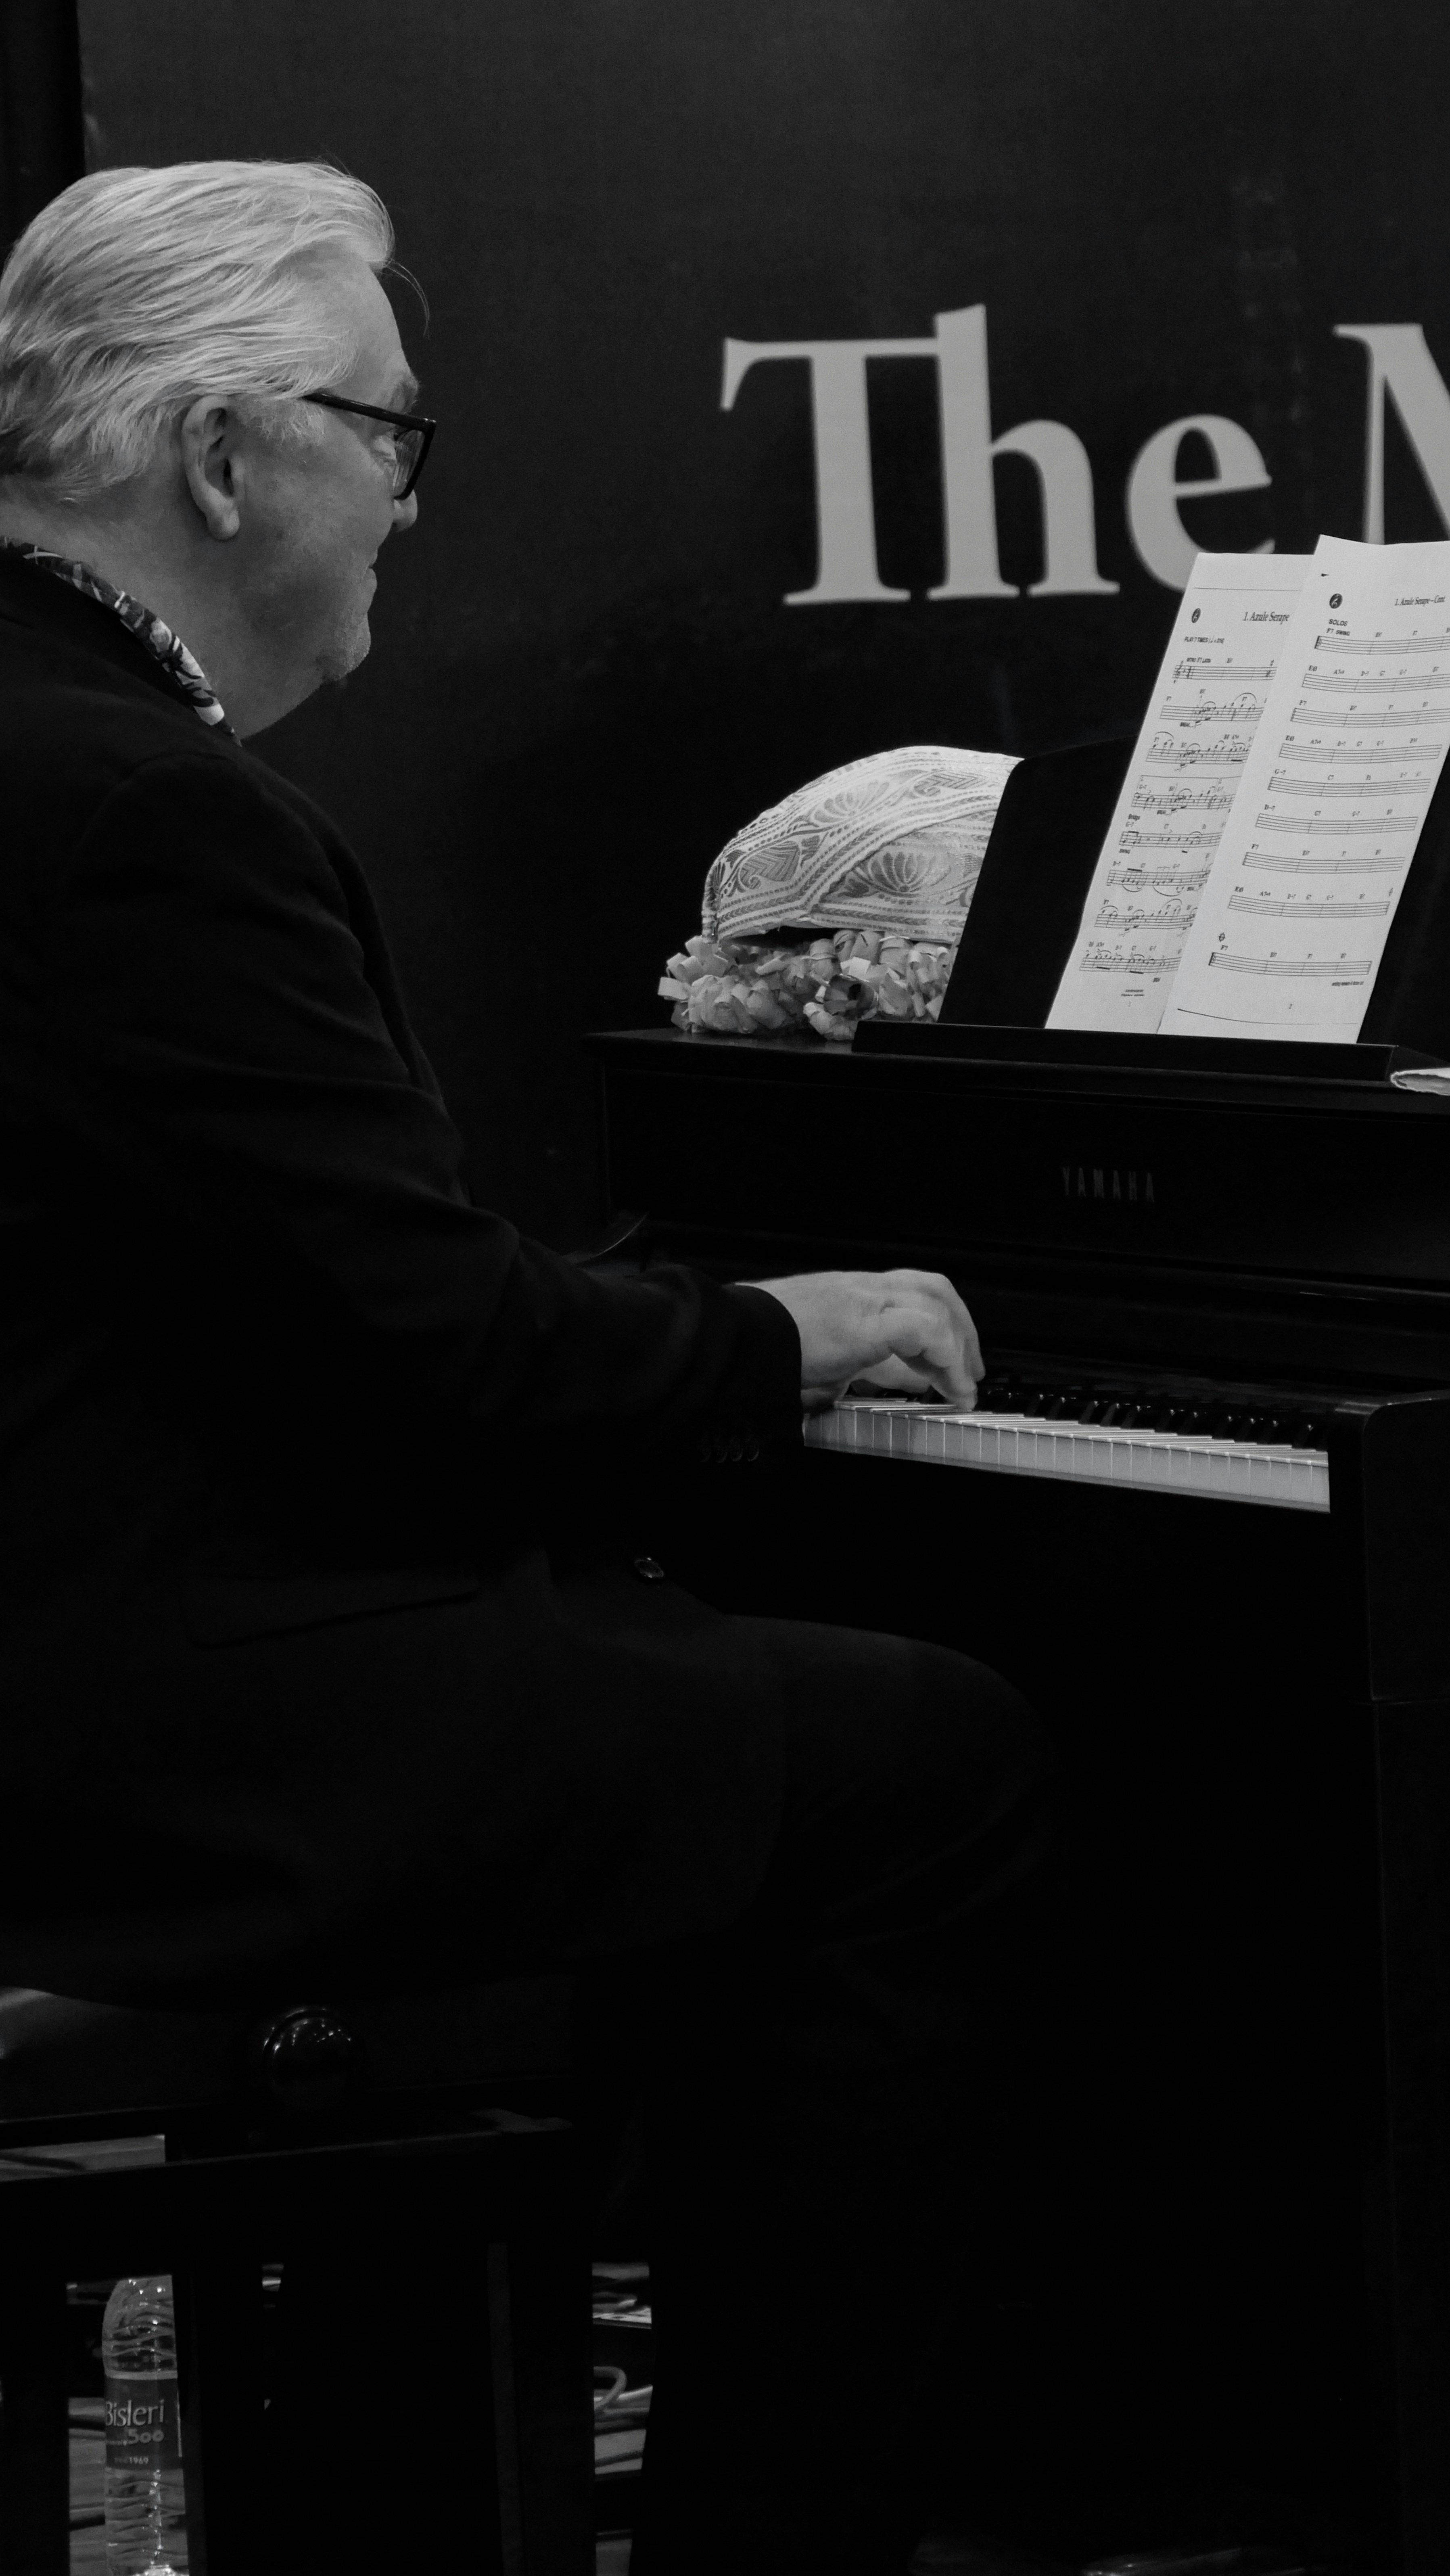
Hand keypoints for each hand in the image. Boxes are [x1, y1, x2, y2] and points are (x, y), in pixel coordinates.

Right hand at [749, 1267, 982, 1407]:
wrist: (735, 1335)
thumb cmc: (762, 1343)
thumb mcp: (815, 1354)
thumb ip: (842, 1365)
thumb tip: (856, 1385)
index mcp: (849, 1294)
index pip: (910, 1292)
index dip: (940, 1323)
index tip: (950, 1359)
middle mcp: (862, 1289)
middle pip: (933, 1289)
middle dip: (962, 1327)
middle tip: (970, 1370)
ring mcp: (865, 1299)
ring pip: (936, 1303)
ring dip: (959, 1347)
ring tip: (962, 1384)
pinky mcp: (865, 1320)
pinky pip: (925, 1329)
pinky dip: (945, 1357)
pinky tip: (948, 1385)